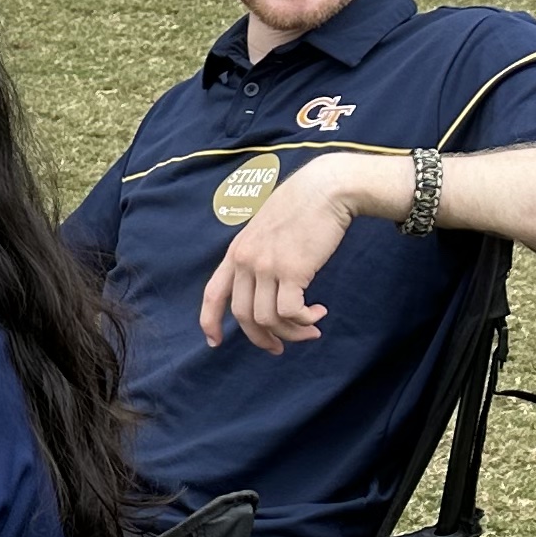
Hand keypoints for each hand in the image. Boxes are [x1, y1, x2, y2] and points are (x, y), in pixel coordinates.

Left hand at [199, 154, 384, 351]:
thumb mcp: (267, 230)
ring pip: (268, 319)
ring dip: (291, 331)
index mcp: (236, 252)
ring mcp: (266, 266)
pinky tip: (318, 313)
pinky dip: (304, 319)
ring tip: (311, 328)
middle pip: (243, 316)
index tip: (215, 342)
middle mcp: (245, 261)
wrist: (325, 188)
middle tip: (281, 347)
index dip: (209, 322)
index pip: (212, 294)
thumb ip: (259, 256)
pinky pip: (291, 311)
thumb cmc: (302, 207)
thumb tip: (266, 289)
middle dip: (262, 338)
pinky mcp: (292, 270)